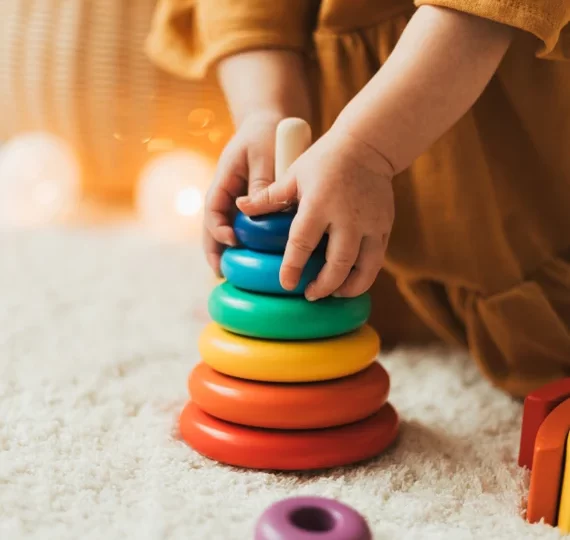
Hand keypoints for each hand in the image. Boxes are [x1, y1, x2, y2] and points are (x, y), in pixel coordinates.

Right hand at [203, 111, 285, 274]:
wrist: (269, 123)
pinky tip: (250, 263)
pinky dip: (243, 245)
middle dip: (214, 250)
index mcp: (224, 180)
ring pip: (224, 230)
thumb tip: (256, 211)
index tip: (233, 240)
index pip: (213, 209)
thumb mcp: (263, 153)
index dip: (218, 227)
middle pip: (212, 226)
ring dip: (225, 252)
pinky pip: (243, 229)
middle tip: (219, 273)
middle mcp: (226, 194)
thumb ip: (260, 181)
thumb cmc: (265, 133)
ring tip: (229, 276)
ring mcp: (236, 202)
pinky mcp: (250, 207)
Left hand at [236, 128, 394, 300]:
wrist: (368, 146)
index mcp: (319, 204)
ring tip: (335, 293)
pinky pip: (377, 260)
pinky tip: (351, 280)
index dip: (293, 267)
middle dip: (324, 285)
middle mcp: (347, 218)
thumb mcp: (293, 174)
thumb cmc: (325, 160)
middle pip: (338, 264)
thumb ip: (268, 197)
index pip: (303, 242)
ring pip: (365, 269)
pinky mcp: (385, 227)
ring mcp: (371, 224)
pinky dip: (364, 275)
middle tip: (310, 294)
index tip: (286, 284)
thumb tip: (240, 208)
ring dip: (349, 287)